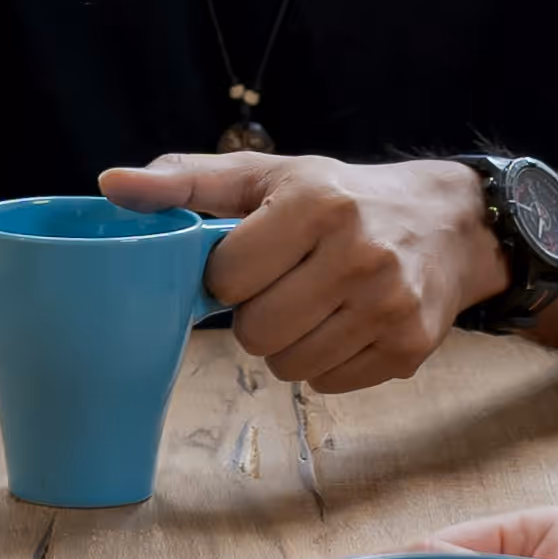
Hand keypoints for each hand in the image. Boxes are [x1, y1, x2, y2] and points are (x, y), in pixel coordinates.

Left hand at [103, 151, 498, 392]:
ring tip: (313, 304)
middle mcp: (359, 254)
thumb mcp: (267, 175)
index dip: (228, 275)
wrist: (448, 224)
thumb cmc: (341, 198)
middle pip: (256, 333)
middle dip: (256, 315)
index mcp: (316, 204)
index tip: (252, 259)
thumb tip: (109, 184)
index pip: (227, 278)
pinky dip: (325, 362)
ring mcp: (389, 306)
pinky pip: (327, 384)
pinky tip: (344, 323)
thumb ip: (186, 181)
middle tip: (282, 286)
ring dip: (288, 343)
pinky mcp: (409, 349)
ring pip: (289, 367)